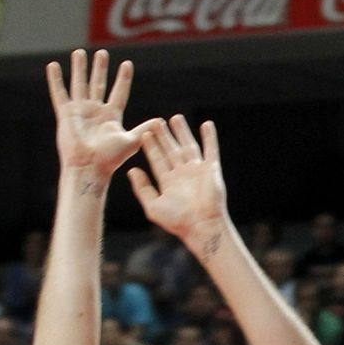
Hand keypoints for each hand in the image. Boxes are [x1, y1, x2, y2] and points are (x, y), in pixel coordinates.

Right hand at [47, 49, 156, 182]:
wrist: (89, 167)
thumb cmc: (110, 159)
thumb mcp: (132, 141)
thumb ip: (145, 129)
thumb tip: (161, 120)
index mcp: (112, 116)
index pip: (119, 92)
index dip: (123, 79)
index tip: (127, 64)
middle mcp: (96, 111)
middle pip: (98, 84)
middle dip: (100, 69)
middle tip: (102, 53)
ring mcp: (80, 111)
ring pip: (79, 84)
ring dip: (80, 68)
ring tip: (79, 53)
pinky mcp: (66, 114)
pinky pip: (59, 93)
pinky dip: (56, 80)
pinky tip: (54, 65)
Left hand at [129, 116, 227, 250]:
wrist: (201, 226)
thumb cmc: (178, 221)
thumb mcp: (153, 206)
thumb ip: (142, 188)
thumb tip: (131, 171)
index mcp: (168, 183)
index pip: (158, 160)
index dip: (151, 147)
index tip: (144, 133)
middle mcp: (182, 174)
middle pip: (171, 150)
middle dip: (164, 136)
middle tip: (156, 121)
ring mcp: (197, 170)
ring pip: (188, 146)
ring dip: (182, 132)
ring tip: (176, 118)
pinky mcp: (211, 169)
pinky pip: (210, 149)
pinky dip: (210, 137)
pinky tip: (207, 124)